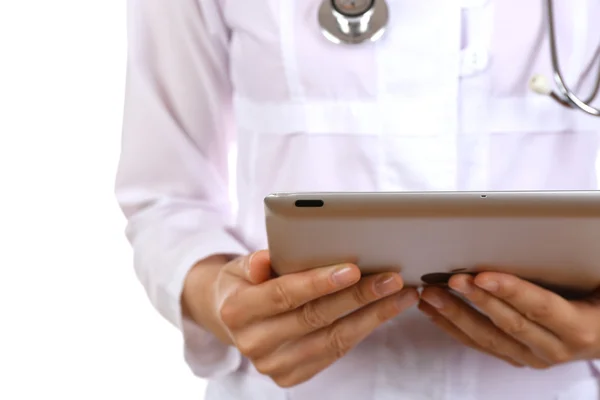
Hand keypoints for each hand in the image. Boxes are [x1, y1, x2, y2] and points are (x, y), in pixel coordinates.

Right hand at [183, 250, 417, 386]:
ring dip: (372, 316)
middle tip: (391, 279)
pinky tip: (384, 311)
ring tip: (400, 294)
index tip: (352, 269)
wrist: (235, 318)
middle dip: (358, 297)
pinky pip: (336, 351)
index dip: (318, 283)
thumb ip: (255, 262)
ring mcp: (274, 365)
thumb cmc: (246, 283)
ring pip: (333, 339)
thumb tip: (266, 260)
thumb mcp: (241, 266)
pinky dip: (364, 330)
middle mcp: (253, 343)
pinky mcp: (292, 376)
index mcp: (237, 311)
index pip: (283, 296)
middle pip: (315, 318)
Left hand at [419, 272, 599, 368]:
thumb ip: (572, 264)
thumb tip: (556, 239)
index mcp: (577, 328)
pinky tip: (434, 311)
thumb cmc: (596, 297)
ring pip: (488, 337)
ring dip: (455, 315)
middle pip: (508, 324)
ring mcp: (532, 356)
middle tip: (448, 280)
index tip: (482, 276)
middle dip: (475, 300)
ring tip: (431, 295)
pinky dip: (454, 327)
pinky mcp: (516, 356)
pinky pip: (480, 344)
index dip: (511, 291)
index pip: (540, 307)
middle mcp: (554, 348)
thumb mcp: (593, 278)